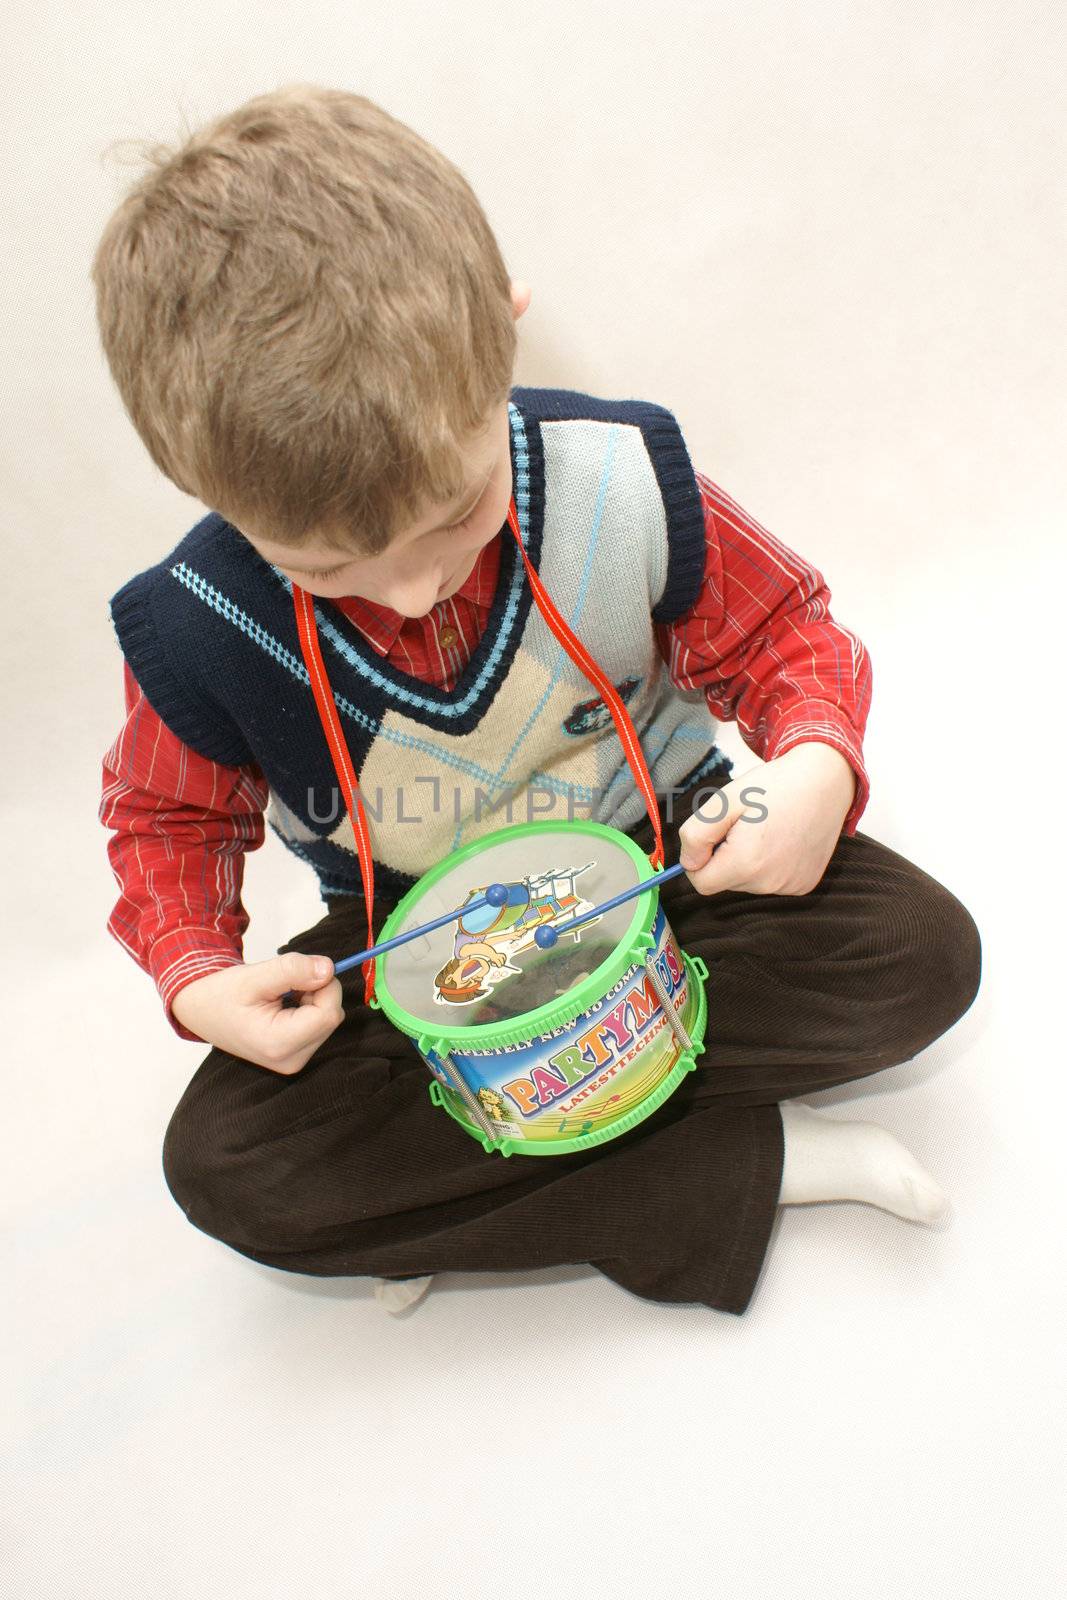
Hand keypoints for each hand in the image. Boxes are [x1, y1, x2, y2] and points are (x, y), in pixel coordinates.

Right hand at [171, 952, 344, 1073]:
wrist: (200, 1011)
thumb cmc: (222, 994)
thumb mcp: (254, 975)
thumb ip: (293, 969)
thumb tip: (329, 969)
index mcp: (278, 1044)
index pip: (328, 1013)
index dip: (323, 985)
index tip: (299, 972)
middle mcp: (290, 1060)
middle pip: (331, 1017)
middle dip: (316, 990)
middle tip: (283, 984)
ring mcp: (294, 1061)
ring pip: (328, 1019)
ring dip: (311, 998)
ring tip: (278, 995)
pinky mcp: (296, 1055)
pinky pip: (320, 1024)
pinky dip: (308, 1007)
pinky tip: (282, 1005)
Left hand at [677, 742, 857, 896]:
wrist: (826, 781)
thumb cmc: (775, 786)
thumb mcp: (725, 800)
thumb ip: (696, 834)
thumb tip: (688, 863)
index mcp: (746, 863)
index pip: (701, 883)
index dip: (699, 859)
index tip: (714, 835)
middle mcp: (770, 883)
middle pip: (725, 882)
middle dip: (725, 858)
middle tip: (744, 826)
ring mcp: (790, 886)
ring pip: (747, 883)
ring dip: (747, 861)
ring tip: (765, 830)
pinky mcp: (804, 884)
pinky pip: (771, 882)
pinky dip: (770, 865)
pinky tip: (782, 840)